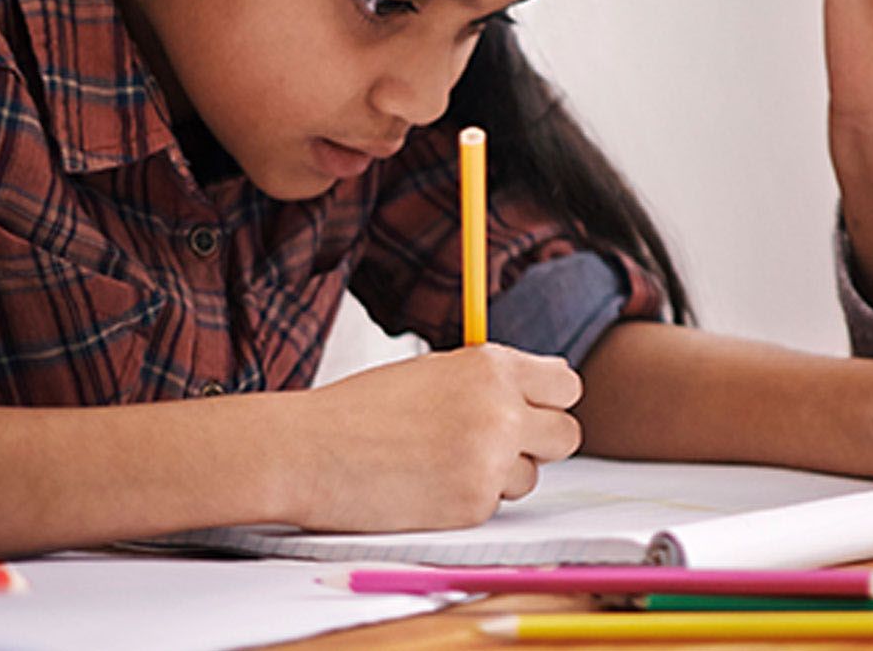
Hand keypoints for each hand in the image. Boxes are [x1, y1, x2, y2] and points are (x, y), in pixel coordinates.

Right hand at [285, 346, 584, 531]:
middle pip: (566, 435)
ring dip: (499, 475)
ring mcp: (489, 461)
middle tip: (498, 444)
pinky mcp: (472, 506)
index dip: (547, 401)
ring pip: (530, 476)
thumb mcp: (435, 370)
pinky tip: (426, 486)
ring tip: (443, 463)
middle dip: (538, 442)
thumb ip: (490, 381)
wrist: (305, 452)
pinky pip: (494, 505)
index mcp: (493, 367)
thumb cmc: (360, 410)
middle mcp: (501, 410)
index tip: (529, 410)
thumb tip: (542, 392)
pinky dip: (468, 500)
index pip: (567, 386)